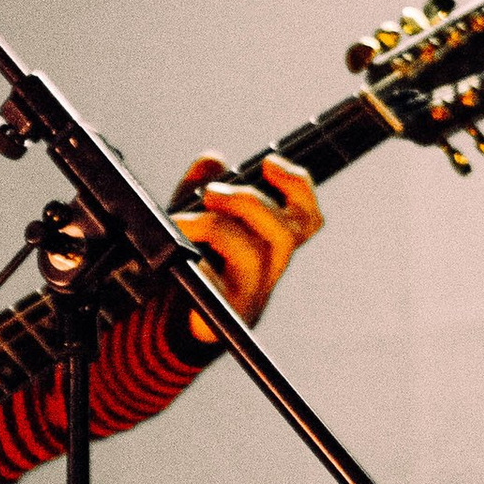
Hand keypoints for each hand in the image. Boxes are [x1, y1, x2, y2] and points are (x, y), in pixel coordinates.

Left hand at [169, 150, 322, 343]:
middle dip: (248, 202)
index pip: (307, 218)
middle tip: (212, 194)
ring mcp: (250, 293)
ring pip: (252, 254)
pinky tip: (177, 252)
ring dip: (214, 227)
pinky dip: (197, 261)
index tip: (268, 163)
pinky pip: (216, 283)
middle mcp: (269, 269)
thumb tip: (212, 160)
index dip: (298, 187)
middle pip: (285, 233)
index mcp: (271, 245)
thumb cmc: (194, 265)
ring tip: (183, 221)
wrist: (176, 323)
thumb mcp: (195, 220)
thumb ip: (202, 188)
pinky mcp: (223, 312)